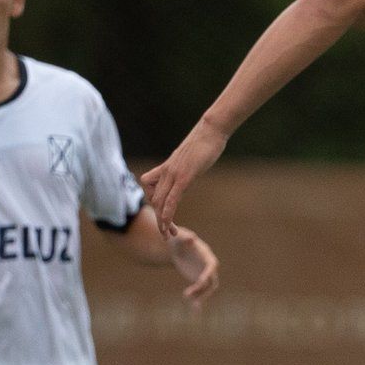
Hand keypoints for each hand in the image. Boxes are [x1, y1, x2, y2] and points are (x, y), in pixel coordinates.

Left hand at [141, 121, 227, 235]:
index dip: (157, 206)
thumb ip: (187, 166)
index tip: (165, 220)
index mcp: (167, 168)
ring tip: (167, 235)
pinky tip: (168, 222)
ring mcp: (173, 174)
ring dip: (163, 221)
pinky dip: (168, 212)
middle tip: (167, 234)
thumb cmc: (205, 141)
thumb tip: (190, 169)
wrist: (211, 130)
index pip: (153, 190)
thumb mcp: (192, 157)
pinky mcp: (184, 176)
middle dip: (159, 219)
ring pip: (161, 202)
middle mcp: (166, 172)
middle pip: (155, 200)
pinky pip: (172, 198)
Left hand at [167, 227, 219, 308]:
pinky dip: (197, 299)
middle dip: (203, 289)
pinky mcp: (198, 282)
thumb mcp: (180, 238)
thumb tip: (192, 238)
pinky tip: (193, 308)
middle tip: (191, 295)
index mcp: (207, 257)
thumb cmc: (178, 240)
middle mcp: (209, 268)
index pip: (211, 267)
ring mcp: (204, 276)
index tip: (200, 282)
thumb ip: (186, 238)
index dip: (207, 275)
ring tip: (191, 304)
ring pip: (206, 290)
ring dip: (200, 297)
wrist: (177, 247)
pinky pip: (200, 293)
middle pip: (211, 281)